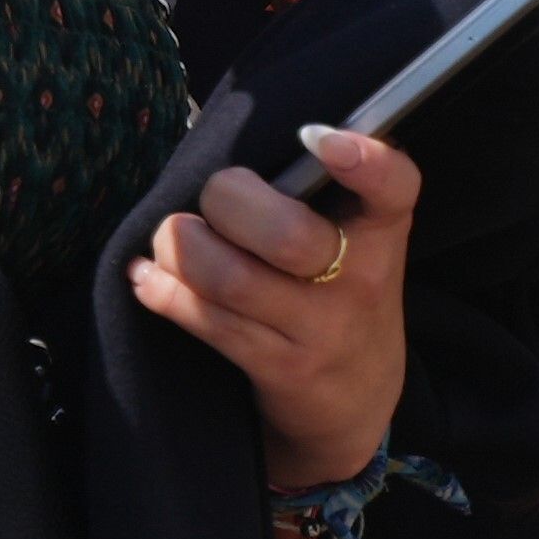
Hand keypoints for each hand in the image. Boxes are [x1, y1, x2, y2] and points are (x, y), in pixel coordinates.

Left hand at [130, 124, 416, 491]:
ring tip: (169, 237)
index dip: (364, 159)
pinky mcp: (279, 368)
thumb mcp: (363, 244)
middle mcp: (361, 280)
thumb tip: (235, 145)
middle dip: (226, 201)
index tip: (316, 137)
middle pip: (285, 235)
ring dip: (182, 248)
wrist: (358, 401)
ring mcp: (320, 330)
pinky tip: (145, 277)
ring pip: (232, 280)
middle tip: (213, 196)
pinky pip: (208, 323)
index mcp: (383, 231)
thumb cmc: (344, 293)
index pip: (393, 187)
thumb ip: (323, 194)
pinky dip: (163, 291)